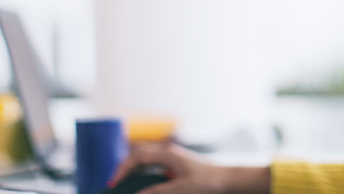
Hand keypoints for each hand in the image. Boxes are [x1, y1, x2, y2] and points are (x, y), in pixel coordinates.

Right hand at [110, 143, 268, 193]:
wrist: (230, 181)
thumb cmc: (209, 183)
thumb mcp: (181, 190)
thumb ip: (157, 192)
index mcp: (167, 154)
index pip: (136, 156)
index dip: (121, 169)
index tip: (113, 183)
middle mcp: (168, 153)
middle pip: (138, 155)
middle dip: (124, 168)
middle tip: (114, 183)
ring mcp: (173, 159)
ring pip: (146, 160)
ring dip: (133, 171)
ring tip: (124, 184)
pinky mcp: (177, 167)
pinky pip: (154, 167)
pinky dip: (144, 174)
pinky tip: (143, 185)